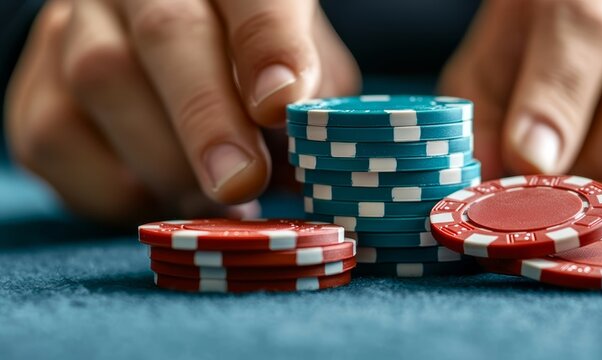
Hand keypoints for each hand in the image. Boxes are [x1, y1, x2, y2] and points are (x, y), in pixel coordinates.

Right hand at [4, 0, 359, 222]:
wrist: (149, 55)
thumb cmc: (245, 66)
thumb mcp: (298, 67)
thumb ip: (309, 102)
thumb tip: (309, 162)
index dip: (269, 47)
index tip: (280, 106)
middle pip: (167, 33)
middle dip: (207, 116)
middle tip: (240, 181)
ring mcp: (74, 30)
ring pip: (103, 82)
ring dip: (166, 161)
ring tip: (212, 201)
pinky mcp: (34, 91)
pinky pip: (55, 140)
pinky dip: (115, 187)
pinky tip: (158, 194)